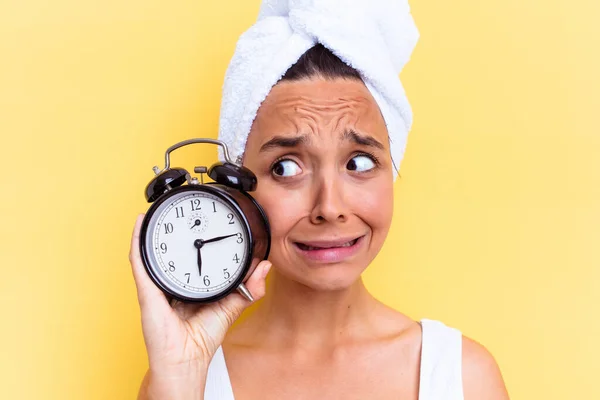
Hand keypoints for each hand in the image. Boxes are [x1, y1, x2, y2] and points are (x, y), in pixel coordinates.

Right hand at [129, 214, 270, 397]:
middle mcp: (172, 281)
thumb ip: (248, 288)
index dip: (199, 236)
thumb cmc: (202, 338)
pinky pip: (139, 262)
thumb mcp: (231, 307)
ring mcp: (157, 284)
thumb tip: (264, 267)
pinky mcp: (147, 290)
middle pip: (172, 250)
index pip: (193, 255)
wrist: (185, 360)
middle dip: (176, 228)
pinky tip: (140, 224)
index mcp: (190, 283)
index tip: (210, 219)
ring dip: (154, 229)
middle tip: (187, 208)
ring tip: (161, 209)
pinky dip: (137, 241)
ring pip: (153, 252)